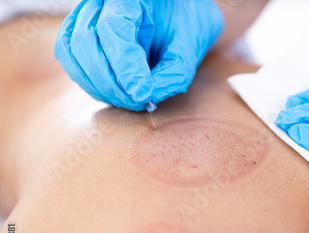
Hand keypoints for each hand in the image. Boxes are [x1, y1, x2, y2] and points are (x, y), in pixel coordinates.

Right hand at [54, 0, 223, 110]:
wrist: (179, 11)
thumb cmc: (187, 22)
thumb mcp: (191, 43)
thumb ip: (175, 71)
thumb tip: (146, 97)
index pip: (113, 29)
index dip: (125, 66)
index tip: (143, 94)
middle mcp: (99, 1)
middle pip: (86, 42)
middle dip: (110, 82)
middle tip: (137, 101)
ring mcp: (85, 15)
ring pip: (72, 53)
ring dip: (98, 85)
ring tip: (129, 100)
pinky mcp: (79, 32)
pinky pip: (72, 60)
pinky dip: (91, 82)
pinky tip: (116, 93)